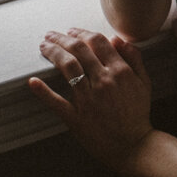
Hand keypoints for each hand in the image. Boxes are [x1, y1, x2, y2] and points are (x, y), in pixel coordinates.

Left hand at [29, 28, 154, 171]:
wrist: (134, 146)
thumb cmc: (137, 114)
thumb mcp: (143, 82)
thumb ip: (134, 58)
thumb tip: (118, 39)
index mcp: (120, 71)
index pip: (97, 42)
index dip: (81, 32)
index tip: (72, 31)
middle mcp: (103, 81)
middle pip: (78, 49)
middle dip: (62, 38)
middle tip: (51, 34)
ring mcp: (88, 99)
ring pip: (67, 66)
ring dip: (52, 52)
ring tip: (43, 46)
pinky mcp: (76, 117)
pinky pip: (57, 101)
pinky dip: (43, 91)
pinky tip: (33, 81)